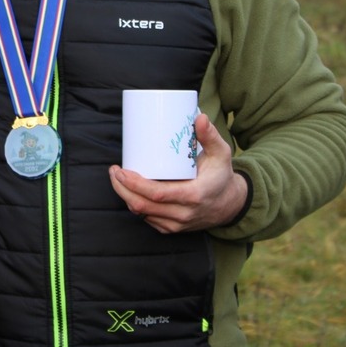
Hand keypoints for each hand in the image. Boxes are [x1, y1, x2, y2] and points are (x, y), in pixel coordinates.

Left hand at [109, 113, 247, 233]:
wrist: (230, 204)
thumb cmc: (221, 176)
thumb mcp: (221, 154)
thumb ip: (210, 136)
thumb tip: (199, 117)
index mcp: (194, 195)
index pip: (157, 194)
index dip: (134, 184)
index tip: (121, 169)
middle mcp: (184, 213)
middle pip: (143, 205)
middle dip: (122, 189)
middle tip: (114, 171)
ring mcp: (177, 224)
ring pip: (142, 214)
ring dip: (126, 197)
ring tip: (118, 179)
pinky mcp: (173, 229)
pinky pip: (148, 220)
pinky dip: (136, 206)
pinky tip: (129, 193)